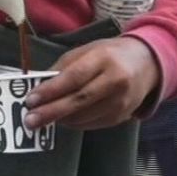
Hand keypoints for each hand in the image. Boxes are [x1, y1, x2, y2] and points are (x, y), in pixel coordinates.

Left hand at [24, 38, 161, 131]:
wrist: (147, 64)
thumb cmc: (110, 55)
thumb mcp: (87, 51)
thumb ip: (63, 68)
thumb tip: (38, 87)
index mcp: (105, 58)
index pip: (75, 77)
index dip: (52, 90)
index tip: (31, 100)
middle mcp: (116, 81)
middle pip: (80, 100)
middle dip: (51, 112)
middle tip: (30, 121)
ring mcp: (121, 102)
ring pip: (85, 116)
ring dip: (60, 119)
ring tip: (41, 120)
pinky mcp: (121, 116)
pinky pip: (92, 124)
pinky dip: (73, 123)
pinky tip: (62, 119)